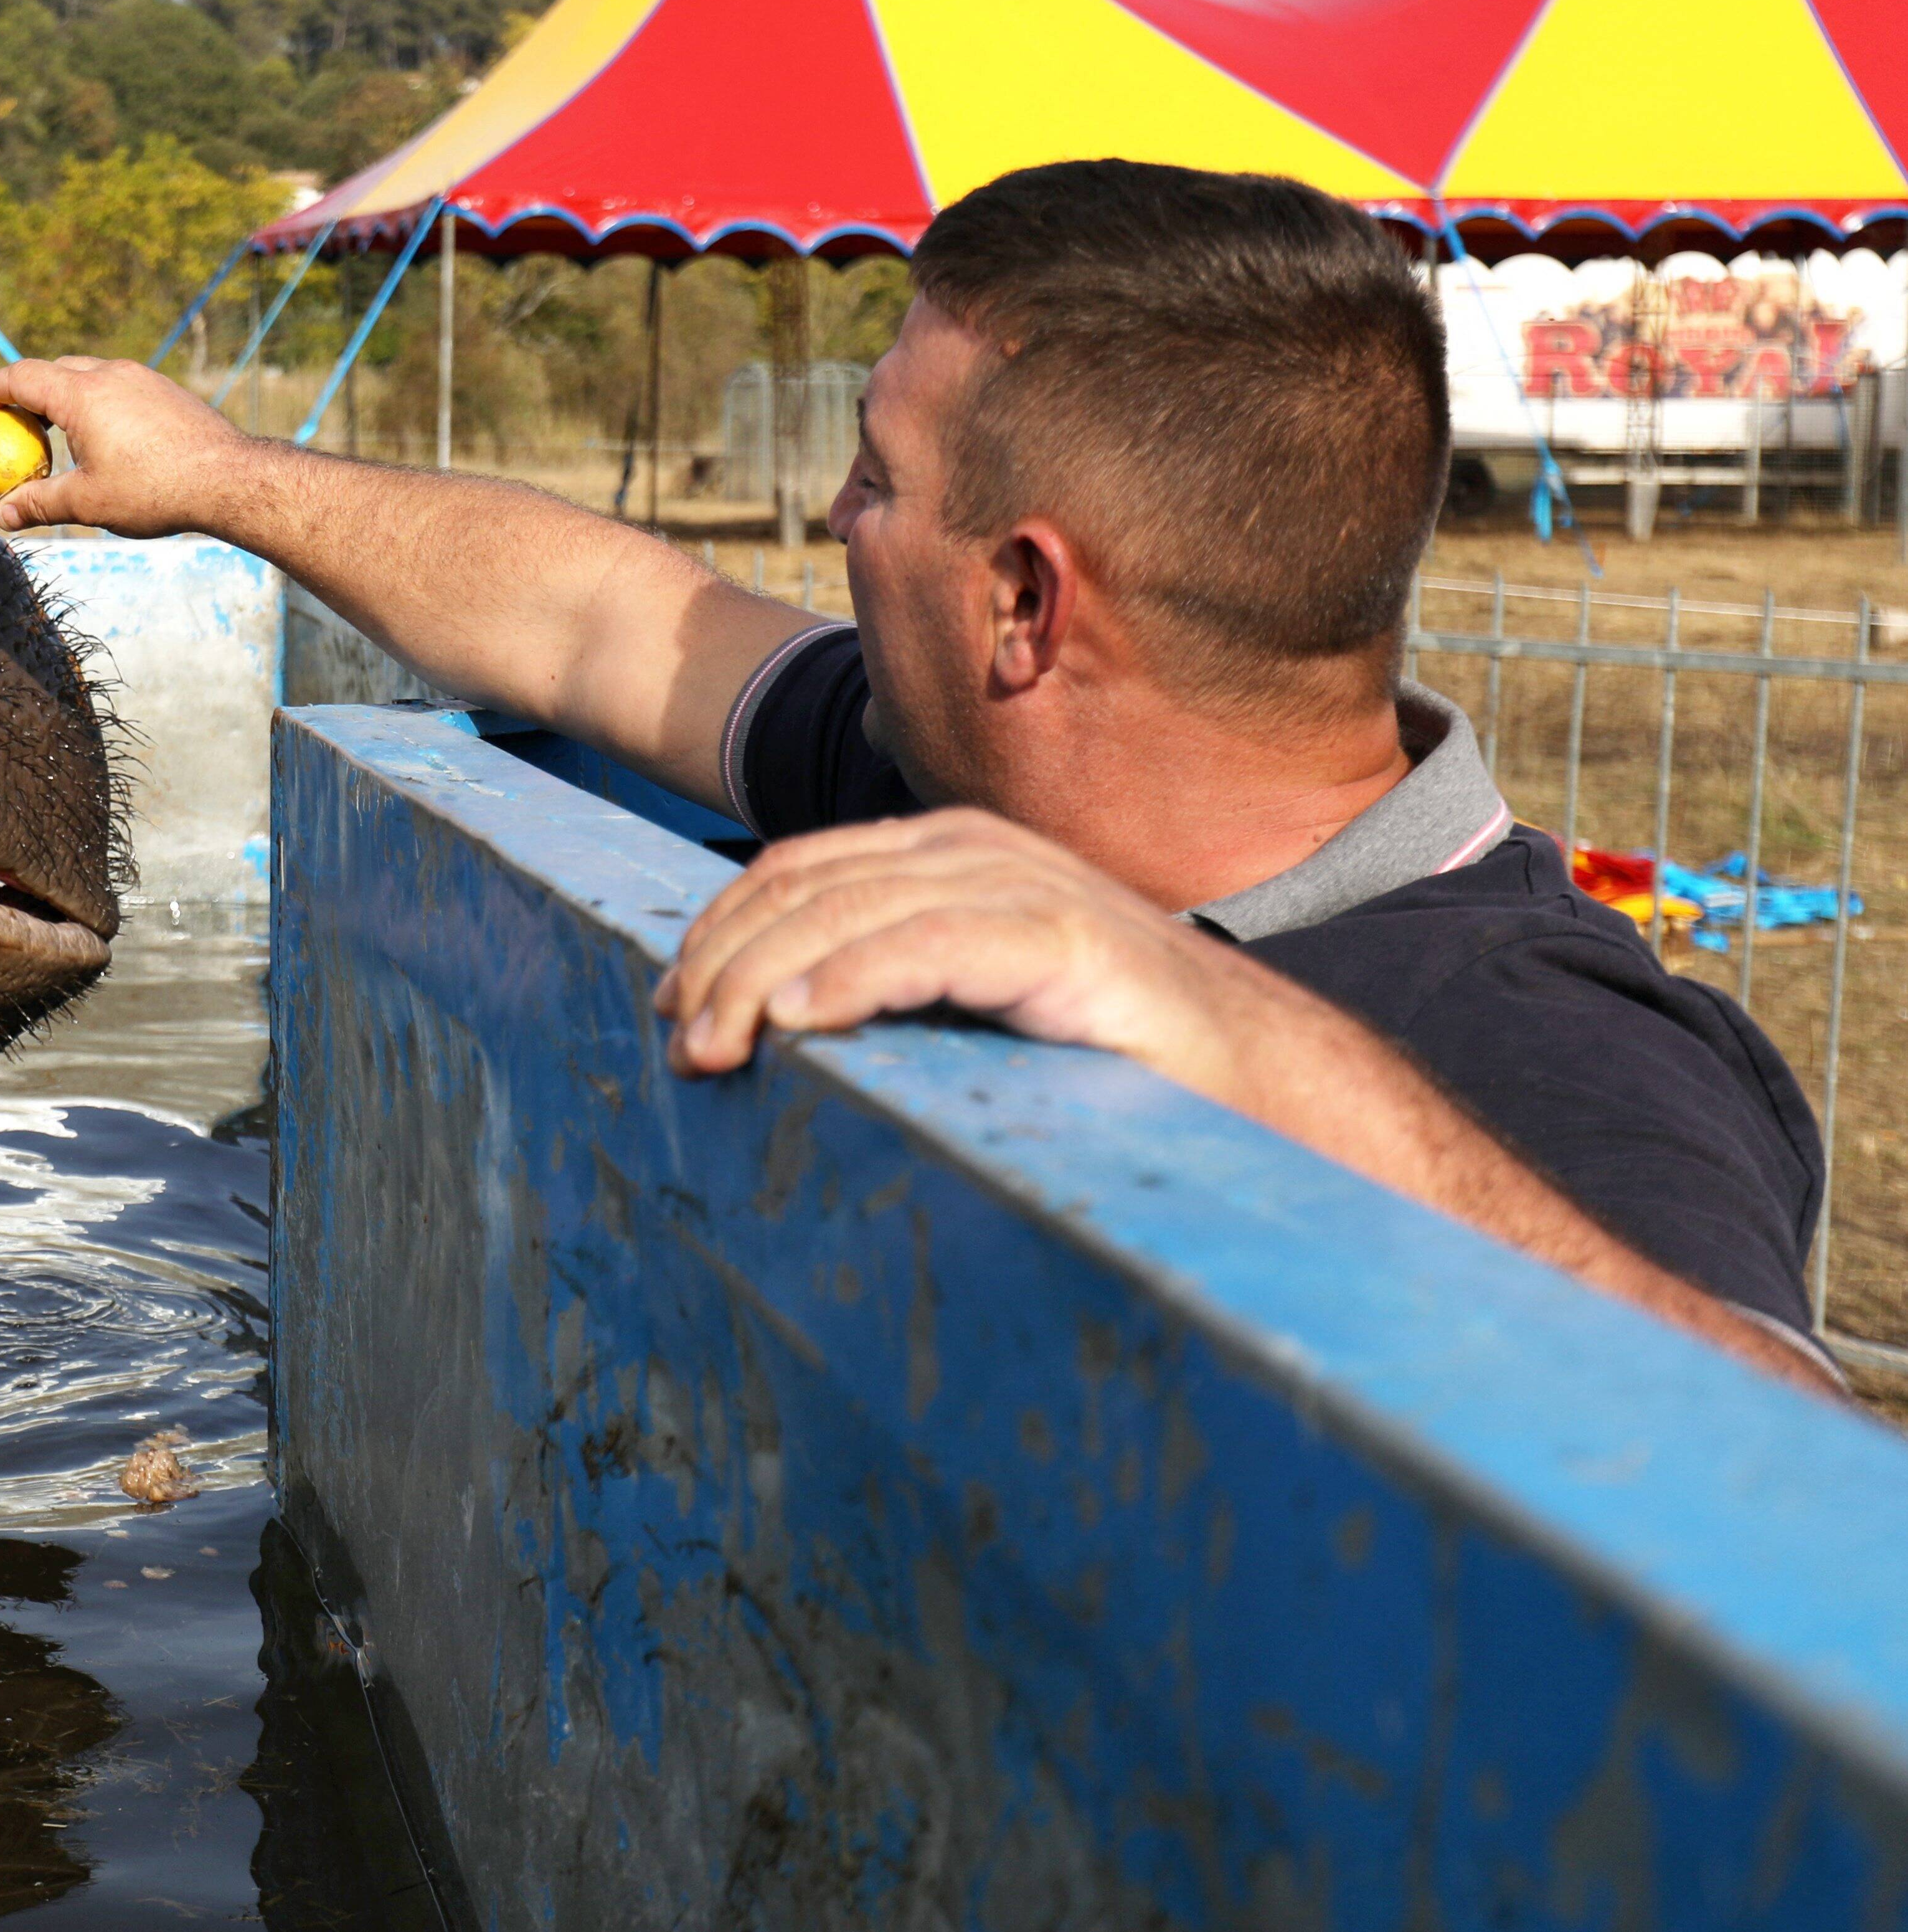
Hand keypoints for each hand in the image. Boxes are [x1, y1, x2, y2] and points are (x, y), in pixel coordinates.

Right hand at [0, 356, 255, 539]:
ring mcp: (142, 378)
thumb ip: (39, 503)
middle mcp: (111, 374)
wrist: (229, 479)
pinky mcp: (166, 390)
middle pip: (55, 370)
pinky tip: (108, 441)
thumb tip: (2, 513)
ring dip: (66, 398)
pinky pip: (120, 387)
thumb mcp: (88, 503)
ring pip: (90, 375)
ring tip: (60, 437)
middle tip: (15, 425)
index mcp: (82, 395)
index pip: (22, 377)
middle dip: (28, 392)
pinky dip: (99, 404)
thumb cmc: (155, 491)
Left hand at [652, 807, 1280, 1096]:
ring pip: (850, 914)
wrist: (1261, 1079)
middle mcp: (980, 852)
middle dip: (723, 962)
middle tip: (675, 1040)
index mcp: (951, 855)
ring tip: (711, 1046)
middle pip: (808, 890)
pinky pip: (930, 946)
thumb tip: (772, 1022)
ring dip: (762, 981)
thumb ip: (896, 986)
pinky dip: (852, 979)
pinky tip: (797, 1022)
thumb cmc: (1108, 1055)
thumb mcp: (974, 1003)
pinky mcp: (1064, 939)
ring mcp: (1025, 886)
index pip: (799, 873)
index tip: (669, 1001)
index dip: (722, 932)